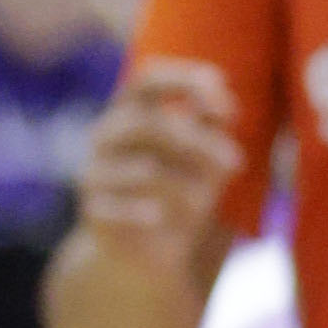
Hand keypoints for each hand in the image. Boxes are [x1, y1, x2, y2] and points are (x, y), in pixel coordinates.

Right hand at [74, 60, 237, 277]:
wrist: (144, 248)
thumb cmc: (181, 190)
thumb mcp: (206, 155)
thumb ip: (213, 127)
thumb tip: (223, 108)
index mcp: (131, 112)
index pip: (148, 78)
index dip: (185, 80)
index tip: (224, 103)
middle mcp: (105, 135)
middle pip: (149, 123)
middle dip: (199, 143)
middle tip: (235, 163)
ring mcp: (93, 171)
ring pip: (145, 170)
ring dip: (186, 187)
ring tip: (204, 204)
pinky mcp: (91, 209)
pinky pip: (122, 207)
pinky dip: (148, 212)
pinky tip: (160, 217)